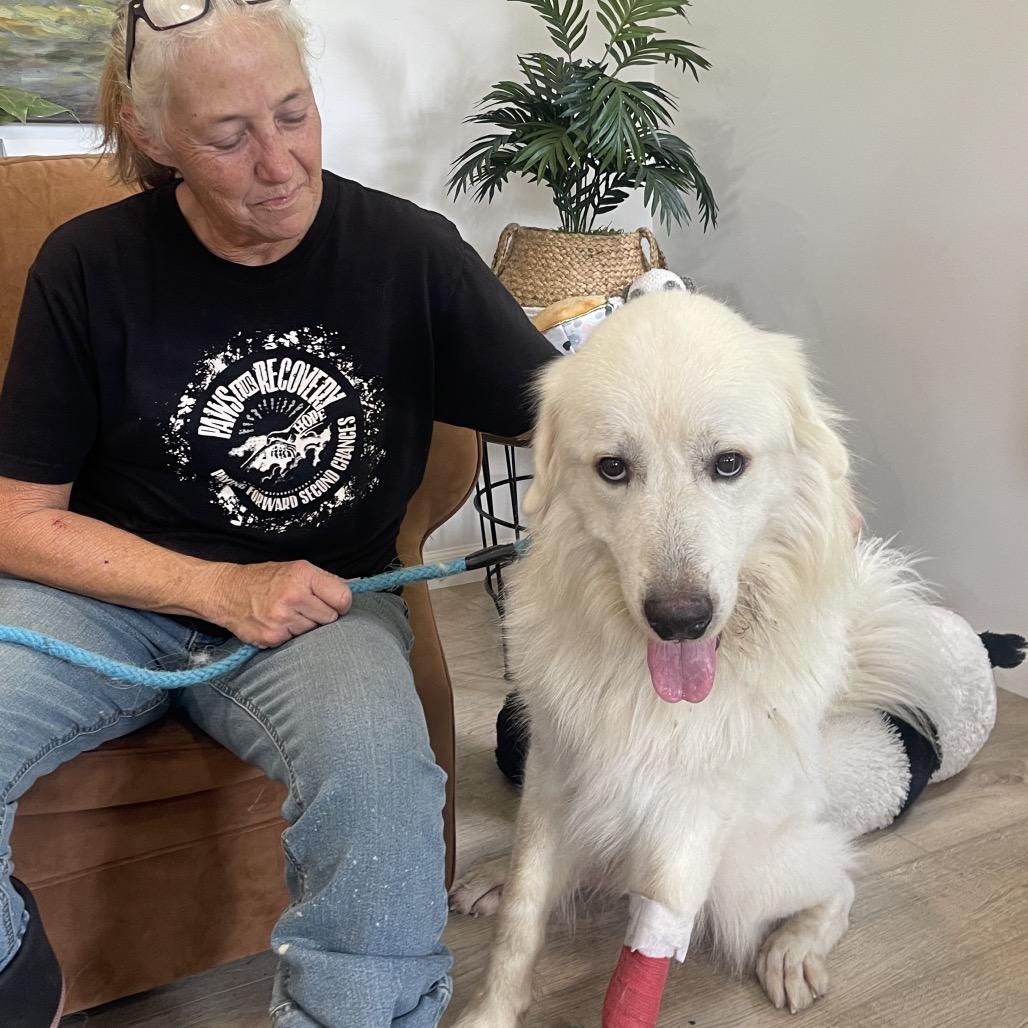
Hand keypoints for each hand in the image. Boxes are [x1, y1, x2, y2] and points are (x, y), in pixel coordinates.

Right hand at [204, 560, 351, 647]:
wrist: (225, 591)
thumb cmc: (264, 579)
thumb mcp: (295, 569)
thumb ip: (324, 581)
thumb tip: (351, 592)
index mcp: (303, 575)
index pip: (343, 598)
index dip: (341, 603)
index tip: (334, 603)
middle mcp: (293, 596)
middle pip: (331, 618)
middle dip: (322, 615)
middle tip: (304, 608)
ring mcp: (282, 619)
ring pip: (314, 633)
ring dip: (306, 627)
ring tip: (288, 615)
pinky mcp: (272, 637)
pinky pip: (296, 642)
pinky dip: (290, 636)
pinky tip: (278, 624)